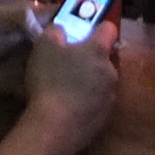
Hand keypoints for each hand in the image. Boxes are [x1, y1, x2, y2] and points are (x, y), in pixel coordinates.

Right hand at [18, 21, 117, 154]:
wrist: (55, 128)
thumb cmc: (50, 81)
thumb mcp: (44, 46)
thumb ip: (55, 31)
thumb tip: (62, 30)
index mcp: (98, 50)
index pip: (109, 28)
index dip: (98, 27)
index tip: (84, 31)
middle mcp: (110, 71)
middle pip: (105, 57)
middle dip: (90, 57)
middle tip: (69, 62)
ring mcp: (109, 96)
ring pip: (102, 80)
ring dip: (90, 80)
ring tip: (68, 87)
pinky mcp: (105, 118)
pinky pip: (97, 102)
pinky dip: (87, 101)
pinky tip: (69, 106)